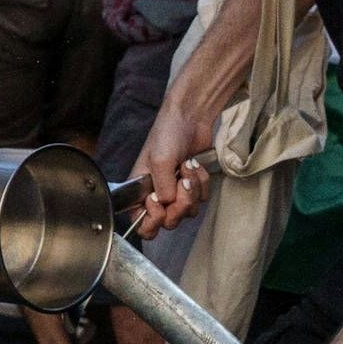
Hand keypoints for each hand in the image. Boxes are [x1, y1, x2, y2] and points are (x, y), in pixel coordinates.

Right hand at [133, 98, 211, 236]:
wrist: (190, 118)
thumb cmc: (167, 134)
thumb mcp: (159, 161)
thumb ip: (162, 189)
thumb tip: (169, 204)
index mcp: (140, 192)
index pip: (142, 225)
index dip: (153, 220)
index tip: (158, 201)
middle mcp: (156, 196)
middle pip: (170, 222)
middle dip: (180, 204)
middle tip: (181, 182)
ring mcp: (176, 192)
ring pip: (189, 212)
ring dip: (192, 190)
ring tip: (187, 167)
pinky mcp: (193, 187)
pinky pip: (202, 199)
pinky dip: (202, 183)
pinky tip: (195, 166)